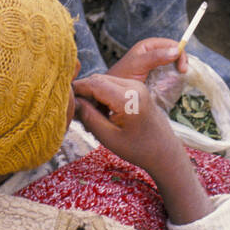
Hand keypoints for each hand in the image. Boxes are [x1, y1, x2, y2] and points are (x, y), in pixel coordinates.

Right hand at [74, 71, 213, 223]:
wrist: (164, 150)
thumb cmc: (138, 149)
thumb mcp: (109, 137)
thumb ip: (89, 117)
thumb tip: (71, 102)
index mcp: (128, 98)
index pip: (93, 84)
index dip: (76, 91)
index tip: (64, 103)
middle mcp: (133, 86)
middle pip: (98, 79)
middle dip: (83, 92)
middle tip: (75, 111)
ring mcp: (137, 85)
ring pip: (104, 80)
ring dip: (92, 92)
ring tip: (87, 113)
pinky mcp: (137, 87)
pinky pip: (113, 84)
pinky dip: (102, 93)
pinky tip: (99, 111)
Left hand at [108, 37, 189, 84]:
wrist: (111, 93)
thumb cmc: (121, 77)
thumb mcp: (137, 65)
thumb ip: (155, 56)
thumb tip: (176, 50)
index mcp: (149, 46)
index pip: (171, 44)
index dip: (180, 53)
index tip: (183, 68)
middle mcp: (153, 54)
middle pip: (175, 54)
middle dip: (181, 62)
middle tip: (183, 74)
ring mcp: (156, 66)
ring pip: (174, 65)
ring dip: (177, 72)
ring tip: (177, 80)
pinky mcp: (156, 77)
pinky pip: (169, 75)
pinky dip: (172, 80)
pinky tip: (170, 86)